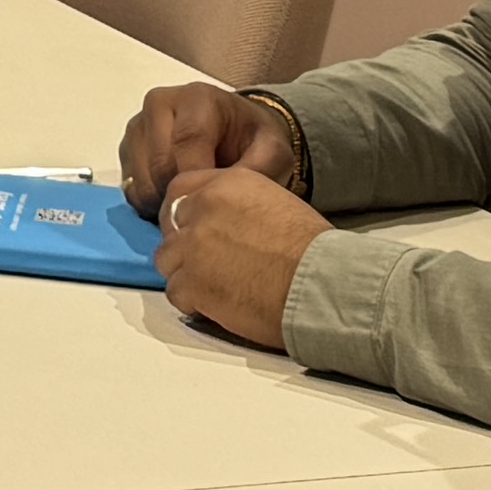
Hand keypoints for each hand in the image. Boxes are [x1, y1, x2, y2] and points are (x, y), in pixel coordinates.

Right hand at [115, 80, 304, 214]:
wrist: (234, 133)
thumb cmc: (252, 140)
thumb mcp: (273, 150)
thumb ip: (261, 167)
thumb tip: (230, 193)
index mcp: (196, 98)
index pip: (187, 141)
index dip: (199, 178)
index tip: (212, 203)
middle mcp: (159, 104)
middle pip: (159, 164)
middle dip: (183, 194)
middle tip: (206, 209)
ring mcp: (138, 127)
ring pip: (141, 180)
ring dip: (165, 202)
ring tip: (192, 202)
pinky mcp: (127, 149)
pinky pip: (131, 188)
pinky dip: (151, 203)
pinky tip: (174, 199)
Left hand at [155, 166, 328, 349]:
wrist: (323, 285)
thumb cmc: (313, 252)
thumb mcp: (275, 205)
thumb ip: (238, 208)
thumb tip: (222, 225)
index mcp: (227, 183)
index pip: (180, 189)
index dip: (182, 213)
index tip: (189, 229)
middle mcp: (204, 207)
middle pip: (170, 225)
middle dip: (182, 244)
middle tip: (204, 264)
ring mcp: (193, 246)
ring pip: (167, 260)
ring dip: (185, 274)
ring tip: (214, 287)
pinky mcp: (193, 282)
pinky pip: (175, 293)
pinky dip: (192, 302)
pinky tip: (217, 306)